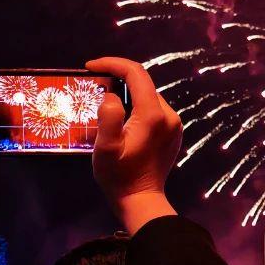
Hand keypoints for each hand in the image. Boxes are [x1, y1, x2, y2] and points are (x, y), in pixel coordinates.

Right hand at [85, 57, 181, 232]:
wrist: (141, 200)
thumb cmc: (119, 176)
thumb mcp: (106, 149)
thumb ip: (108, 118)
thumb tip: (110, 96)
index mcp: (153, 114)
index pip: (136, 73)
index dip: (112, 64)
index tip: (91, 66)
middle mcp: (168, 115)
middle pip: (143, 83)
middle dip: (117, 77)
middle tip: (93, 83)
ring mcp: (173, 124)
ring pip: (147, 95)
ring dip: (126, 92)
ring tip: (103, 98)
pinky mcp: (173, 132)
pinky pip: (153, 108)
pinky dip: (136, 104)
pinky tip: (121, 115)